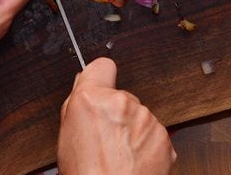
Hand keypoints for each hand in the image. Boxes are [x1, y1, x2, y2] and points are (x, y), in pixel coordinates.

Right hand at [58, 58, 175, 173]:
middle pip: (121, 98)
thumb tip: (83, 89)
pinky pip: (154, 135)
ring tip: (119, 158)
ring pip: (139, 117)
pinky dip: (147, 147)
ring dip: (132, 132)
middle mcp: (122, 103)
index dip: (99, 78)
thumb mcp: (65, 139)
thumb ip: (77, 107)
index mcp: (91, 100)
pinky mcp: (165, 137)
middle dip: (116, 115)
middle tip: (105, 141)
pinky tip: (133, 164)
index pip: (102, 66)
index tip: (100, 88)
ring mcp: (146, 119)